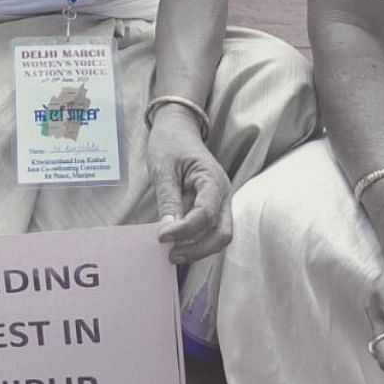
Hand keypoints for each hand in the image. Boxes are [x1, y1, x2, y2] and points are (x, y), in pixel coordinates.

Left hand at [147, 110, 231, 264]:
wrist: (178, 128)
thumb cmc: (170, 143)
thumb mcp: (164, 168)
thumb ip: (168, 199)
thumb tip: (167, 231)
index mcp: (213, 180)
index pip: (205, 215)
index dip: (185, 231)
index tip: (161, 237)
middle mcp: (223, 194)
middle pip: (222, 233)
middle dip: (198, 249)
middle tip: (170, 255)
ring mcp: (219, 202)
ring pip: (219, 236)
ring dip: (198, 248)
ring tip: (171, 254)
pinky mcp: (211, 207)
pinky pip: (209, 231)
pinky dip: (195, 241)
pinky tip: (176, 245)